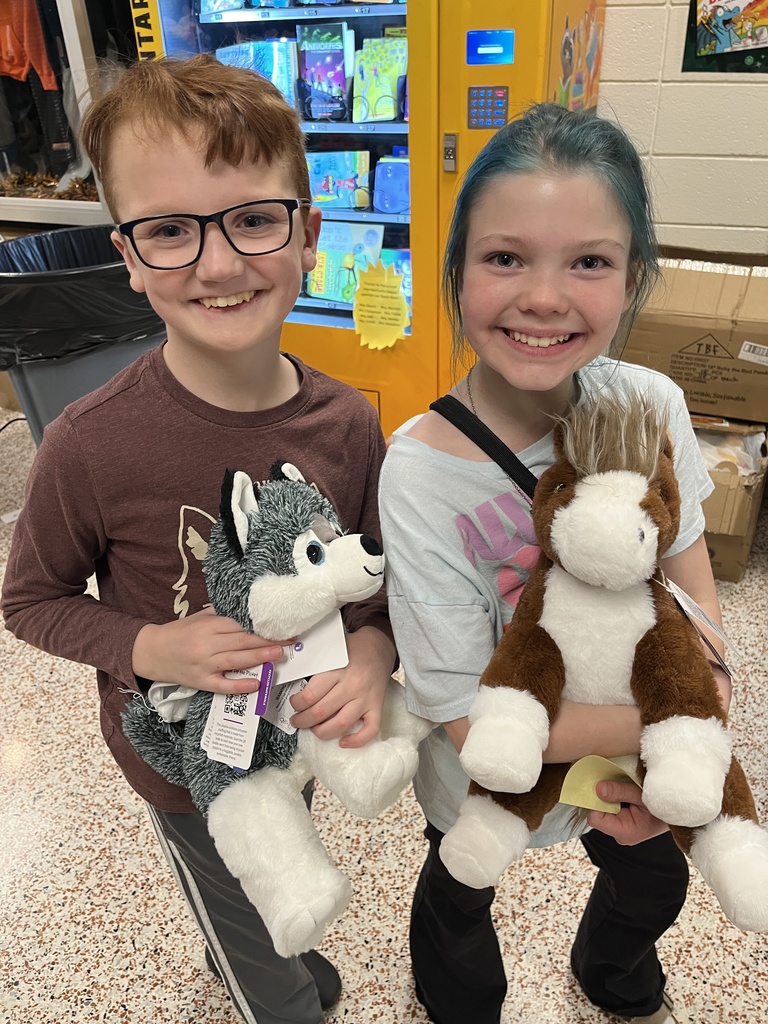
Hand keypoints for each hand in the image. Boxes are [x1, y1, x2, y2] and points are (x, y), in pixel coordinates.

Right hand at [132, 606, 291, 693]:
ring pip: (236, 660)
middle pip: (242, 641)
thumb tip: (249, 611)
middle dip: (268, 640)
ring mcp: (203, 665)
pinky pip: (222, 685)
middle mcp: (206, 645)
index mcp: (208, 626)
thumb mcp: (198, 618)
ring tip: (279, 654)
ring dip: (259, 658)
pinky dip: (239, 685)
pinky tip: (256, 683)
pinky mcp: (200, 682)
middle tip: (290, 639)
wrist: (150, 652)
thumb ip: (222, 615)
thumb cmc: (178, 633)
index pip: (240, 625)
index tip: (280, 624)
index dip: (261, 625)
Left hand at [288, 626, 394, 747]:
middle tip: (297, 720)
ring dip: (321, 732)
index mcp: (337, 669)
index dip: (297, 703)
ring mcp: (365, 698)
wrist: (379, 646)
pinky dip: (356, 740)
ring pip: (341, 724)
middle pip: (321, 712)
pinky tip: (342, 742)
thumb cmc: (351, 648)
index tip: (294, 703)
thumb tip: (290, 676)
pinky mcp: (377, 706)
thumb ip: (313, 661)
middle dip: (303, 720)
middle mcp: (352, 685)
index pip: (310, 695)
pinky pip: (370, 729)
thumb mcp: (329, 648)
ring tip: (313, 729)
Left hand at [587, 779, 669, 845]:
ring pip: (603, 810)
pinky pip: (609, 810)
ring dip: (609, 798)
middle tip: (617, 787)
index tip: (603, 788)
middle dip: (603, 799)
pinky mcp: (621, 824)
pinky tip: (625, 795)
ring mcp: (620, 830)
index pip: (595, 818)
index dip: (596, 802)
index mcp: (624, 832)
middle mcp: (620, 835)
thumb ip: (620, 792)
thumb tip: (598, 789)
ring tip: (624, 791)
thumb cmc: (663, 804)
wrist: (677, 810)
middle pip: (597, 814)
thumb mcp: (642, 795)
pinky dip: (613, 799)